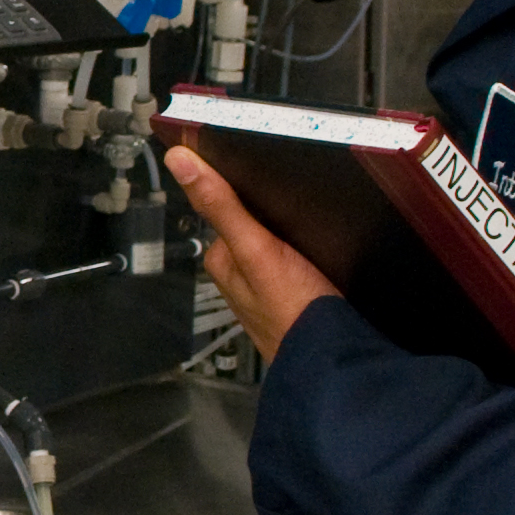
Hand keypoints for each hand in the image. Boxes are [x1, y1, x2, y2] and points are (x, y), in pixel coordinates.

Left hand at [163, 146, 338, 364]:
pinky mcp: (297, 292)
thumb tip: (179, 161)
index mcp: (223, 258)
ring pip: (277, 238)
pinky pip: (299, 256)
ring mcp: (268, 284)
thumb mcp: (257, 250)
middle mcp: (240, 271)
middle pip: (254, 219)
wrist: (335, 362)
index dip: (245, 178)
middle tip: (306, 184)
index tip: (267, 153)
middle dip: (276, 203)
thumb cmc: (293, 314)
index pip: (226, 202)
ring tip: (319, 212)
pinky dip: (309, 244)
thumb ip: (221, 205)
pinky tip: (326, 242)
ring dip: (294, 224)